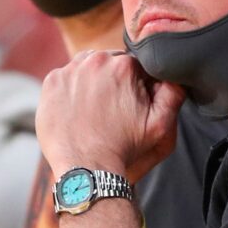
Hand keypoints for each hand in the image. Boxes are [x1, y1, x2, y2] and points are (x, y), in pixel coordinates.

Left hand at [36, 51, 185, 182]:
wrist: (86, 168)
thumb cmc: (124, 147)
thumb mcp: (160, 124)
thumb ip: (173, 93)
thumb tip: (176, 76)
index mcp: (124, 65)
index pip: (134, 64)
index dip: (135, 83)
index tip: (130, 103)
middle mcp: (95, 60)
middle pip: (109, 62)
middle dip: (113, 80)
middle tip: (112, 109)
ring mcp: (70, 70)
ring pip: (86, 68)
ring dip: (91, 82)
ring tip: (95, 109)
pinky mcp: (51, 82)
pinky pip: (65, 78)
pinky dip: (70, 90)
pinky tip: (77, 110)